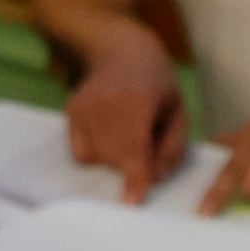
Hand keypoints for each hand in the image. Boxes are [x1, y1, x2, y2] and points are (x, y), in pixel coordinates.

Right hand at [64, 34, 188, 197]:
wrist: (120, 50)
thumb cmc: (157, 84)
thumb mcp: (178, 111)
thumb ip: (172, 147)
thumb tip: (156, 179)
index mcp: (139, 101)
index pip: (135, 146)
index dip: (135, 176)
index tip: (132, 201)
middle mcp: (106, 105)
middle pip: (115, 157)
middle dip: (132, 167)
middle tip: (145, 146)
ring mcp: (84, 109)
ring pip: (97, 158)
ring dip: (114, 161)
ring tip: (127, 135)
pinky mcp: (71, 112)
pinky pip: (81, 152)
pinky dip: (96, 154)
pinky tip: (109, 135)